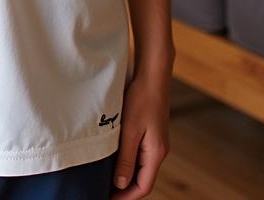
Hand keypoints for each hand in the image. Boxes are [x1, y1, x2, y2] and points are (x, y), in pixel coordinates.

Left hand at [111, 69, 169, 198]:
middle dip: (125, 189)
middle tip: (105, 192)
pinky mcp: (151, 133)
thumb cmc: (141, 100)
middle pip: (143, 180)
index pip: (143, 186)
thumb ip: (126, 159)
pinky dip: (128, 162)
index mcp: (156, 153)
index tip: (108, 199)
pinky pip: (140, 155)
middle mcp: (159, 151)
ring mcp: (156, 142)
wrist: (152, 76)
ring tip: (106, 179)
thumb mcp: (130, 131)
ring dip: (126, 175)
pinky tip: (114, 159)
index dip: (126, 197)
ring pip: (141, 168)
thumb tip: (121, 184)